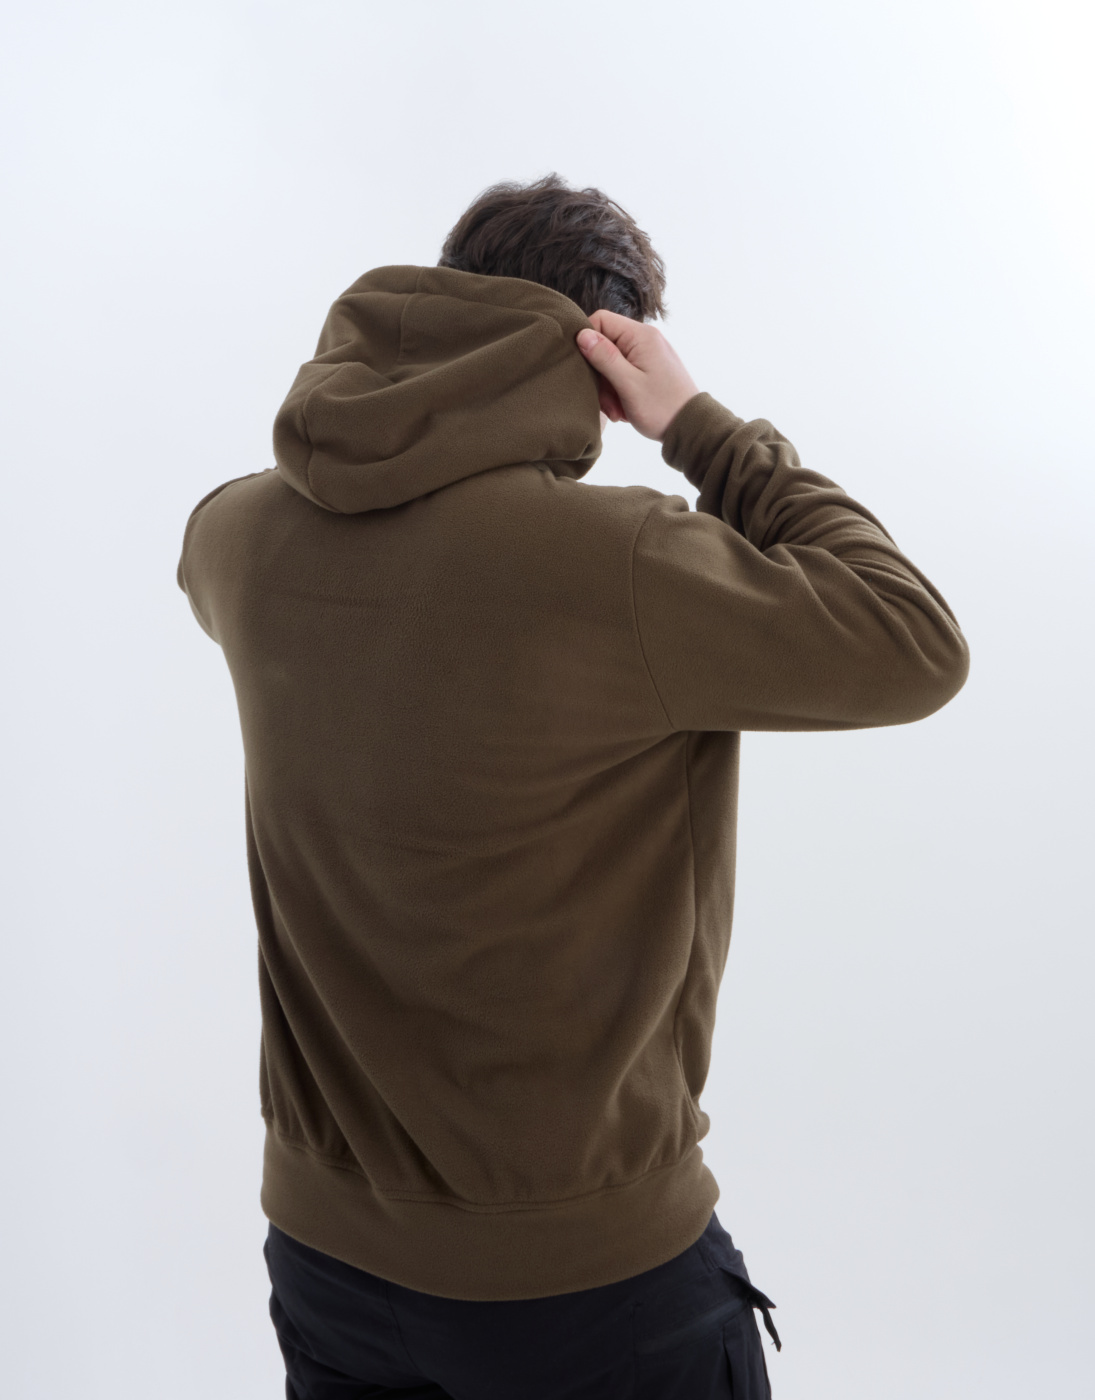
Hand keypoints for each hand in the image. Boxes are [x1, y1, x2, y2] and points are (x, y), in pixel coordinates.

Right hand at [576, 310, 699, 442]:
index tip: (584, 368)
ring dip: (608, 388)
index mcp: (641, 336)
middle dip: (599, 374)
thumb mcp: (628, 384)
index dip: (586, 341)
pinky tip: (624, 409)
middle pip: (605, 345)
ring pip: (612, 362)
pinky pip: (624, 372)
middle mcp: (645, 339)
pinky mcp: (649, 368)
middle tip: (606, 402)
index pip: (601, 320)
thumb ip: (604, 357)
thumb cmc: (661, 407)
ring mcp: (647, 354)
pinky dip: (619, 391)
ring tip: (617, 411)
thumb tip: (582, 334)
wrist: (690, 427)